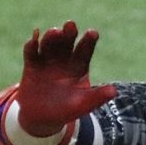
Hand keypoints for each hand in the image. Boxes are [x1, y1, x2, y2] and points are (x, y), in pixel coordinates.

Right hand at [16, 21, 117, 136]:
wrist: (42, 119)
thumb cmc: (67, 110)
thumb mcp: (84, 104)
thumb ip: (97, 96)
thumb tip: (114, 91)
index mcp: (79, 66)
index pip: (85, 51)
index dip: (89, 41)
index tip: (93, 33)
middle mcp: (64, 59)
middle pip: (67, 43)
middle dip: (69, 34)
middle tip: (71, 25)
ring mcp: (47, 60)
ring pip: (49, 44)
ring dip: (51, 37)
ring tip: (55, 32)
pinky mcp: (31, 65)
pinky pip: (31, 53)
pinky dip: (31, 46)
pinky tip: (34, 39)